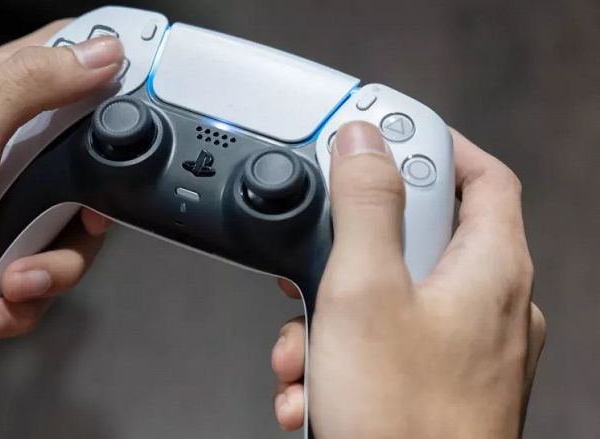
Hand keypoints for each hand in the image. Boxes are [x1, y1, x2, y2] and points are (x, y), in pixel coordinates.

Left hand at [0, 20, 124, 366]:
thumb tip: (101, 53)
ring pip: (74, 234)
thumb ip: (32, 86)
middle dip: (87, 207)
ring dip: (49, 270)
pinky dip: (20, 301)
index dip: (112, 73)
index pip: (68, 62)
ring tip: (12, 276)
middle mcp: (4, 153)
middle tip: (69, 217)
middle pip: (91, 163)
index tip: (138, 106)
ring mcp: (4, 210)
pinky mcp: (1, 259)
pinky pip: (44, 279)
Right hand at [270, 122, 546, 437]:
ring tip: (305, 353)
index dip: (437, 146)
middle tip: (318, 263)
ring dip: (333, 320)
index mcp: (490, 270)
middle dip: (351, 254)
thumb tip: (364, 142)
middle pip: (421, 241)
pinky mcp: (440, 388)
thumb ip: (366, 205)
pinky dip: (344, 359)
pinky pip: (389, 349)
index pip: (483, 176)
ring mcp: (468, 353)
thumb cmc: (404, 420)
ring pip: (393, 302)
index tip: (388, 139)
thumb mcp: (365, 292)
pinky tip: (314, 391)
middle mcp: (491, 309)